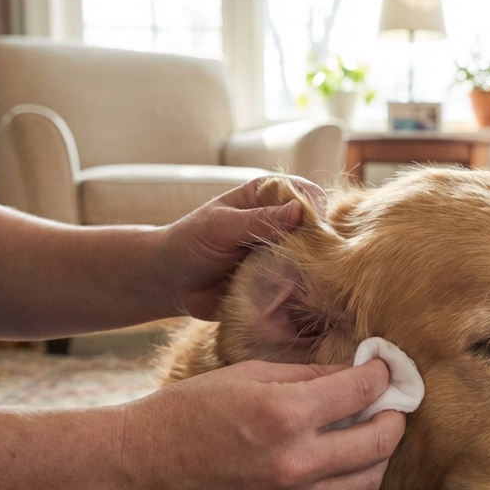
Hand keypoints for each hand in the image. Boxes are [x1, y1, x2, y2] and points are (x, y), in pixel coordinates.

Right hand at [116, 358, 404, 489]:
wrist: (139, 468)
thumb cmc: (189, 410)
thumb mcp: (247, 374)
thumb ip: (309, 375)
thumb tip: (357, 374)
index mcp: (284, 415)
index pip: (362, 391)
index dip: (382, 374)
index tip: (385, 368)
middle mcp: (294, 463)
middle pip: (380, 442)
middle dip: (394, 417)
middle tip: (389, 403)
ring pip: (367, 481)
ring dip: (377, 454)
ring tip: (367, 432)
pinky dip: (346, 479)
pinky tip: (334, 459)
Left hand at [154, 176, 327, 319]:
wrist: (172, 282)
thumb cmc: (190, 243)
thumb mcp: (220, 227)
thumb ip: (257, 220)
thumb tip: (298, 211)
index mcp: (267, 196)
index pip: (306, 194)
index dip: (313, 211)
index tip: (309, 231)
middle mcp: (281, 222)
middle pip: (317, 228)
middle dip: (316, 245)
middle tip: (299, 262)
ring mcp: (283, 252)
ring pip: (314, 258)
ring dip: (308, 270)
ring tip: (291, 281)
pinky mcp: (281, 280)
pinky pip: (301, 283)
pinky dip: (301, 290)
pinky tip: (290, 295)